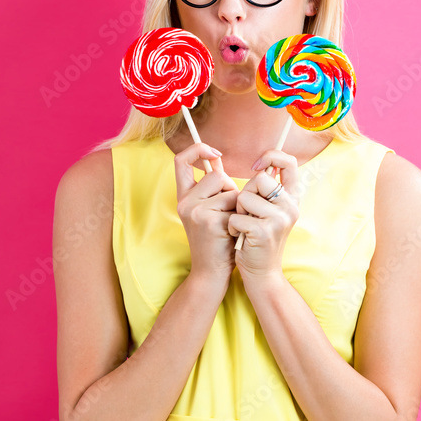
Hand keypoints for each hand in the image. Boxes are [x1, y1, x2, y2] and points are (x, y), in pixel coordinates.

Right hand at [174, 142, 237, 287]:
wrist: (211, 272)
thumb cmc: (216, 239)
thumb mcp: (209, 209)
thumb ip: (212, 185)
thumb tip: (216, 158)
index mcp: (184, 197)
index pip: (181, 160)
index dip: (197, 149)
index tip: (215, 152)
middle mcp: (185, 202)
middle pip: (216, 175)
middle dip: (230, 188)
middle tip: (229, 210)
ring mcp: (195, 211)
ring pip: (228, 188)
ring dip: (237, 202)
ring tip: (231, 221)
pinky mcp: (209, 220)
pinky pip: (235, 204)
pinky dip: (240, 215)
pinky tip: (233, 231)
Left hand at [228, 150, 301, 283]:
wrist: (262, 273)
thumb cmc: (259, 238)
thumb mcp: (268, 211)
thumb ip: (265, 190)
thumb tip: (257, 165)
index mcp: (293, 198)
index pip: (289, 162)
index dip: (271, 156)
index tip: (255, 166)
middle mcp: (290, 206)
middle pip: (259, 179)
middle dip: (245, 194)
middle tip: (248, 213)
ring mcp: (279, 219)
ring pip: (244, 197)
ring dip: (237, 212)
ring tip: (244, 226)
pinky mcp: (264, 231)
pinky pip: (236, 217)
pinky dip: (233, 228)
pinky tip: (240, 238)